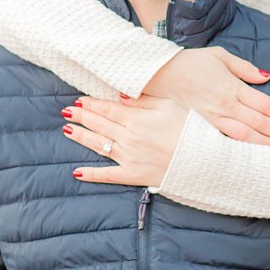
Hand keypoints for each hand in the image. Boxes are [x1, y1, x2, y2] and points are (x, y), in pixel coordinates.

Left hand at [63, 95, 189, 185]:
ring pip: (99, 145)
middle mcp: (128, 138)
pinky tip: (77, 172)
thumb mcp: (170, 107)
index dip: (92, 104)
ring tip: (66, 130)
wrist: (204, 161)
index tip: (80, 100)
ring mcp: (129, 157)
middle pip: (100, 124)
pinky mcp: (133, 175)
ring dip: (81, 137)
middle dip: (82, 116)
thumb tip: (120, 95)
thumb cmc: (191, 130)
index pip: (108, 109)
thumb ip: (143, 101)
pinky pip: (108, 175)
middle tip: (67, 111)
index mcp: (137, 119)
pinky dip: (92, 174)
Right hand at [143, 47, 269, 143]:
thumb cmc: (191, 62)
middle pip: (258, 122)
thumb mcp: (220, 56)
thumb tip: (266, 77)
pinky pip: (227, 137)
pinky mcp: (204, 124)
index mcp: (232, 87)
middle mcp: (226, 105)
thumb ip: (245, 68)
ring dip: (264, 142)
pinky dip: (243, 145)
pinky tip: (253, 150)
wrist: (162, 74)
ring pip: (245, 134)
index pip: (264, 103)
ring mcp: (214, 117)